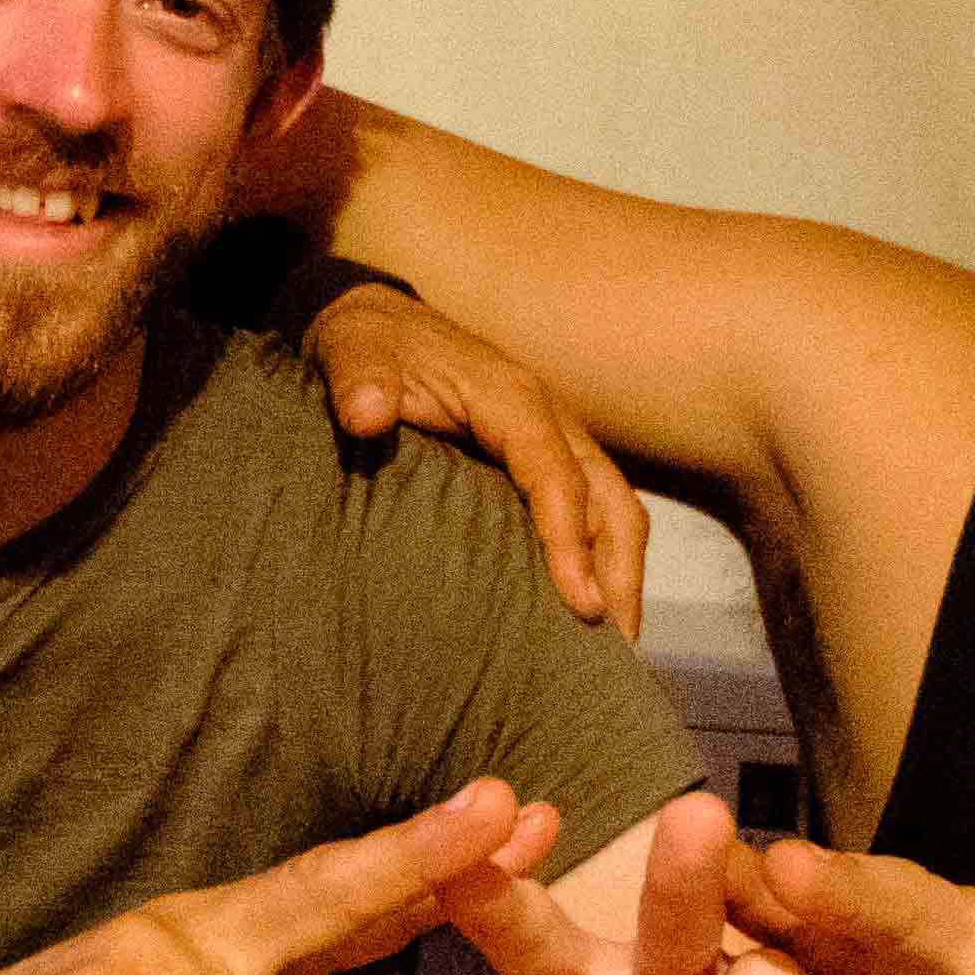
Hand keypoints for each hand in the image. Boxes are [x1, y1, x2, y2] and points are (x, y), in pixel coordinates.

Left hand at [304, 283, 648, 625]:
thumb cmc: (369, 346)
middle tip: (615, 651)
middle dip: (619, 574)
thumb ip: (360, 383)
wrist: (377, 323)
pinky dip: (601, 560)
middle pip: (610, 500)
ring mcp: (556, 440)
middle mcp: (550, 419)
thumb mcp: (354, 353)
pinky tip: (587, 611)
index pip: (557, 475)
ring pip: (615, 509)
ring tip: (614, 648)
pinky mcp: (546, 460)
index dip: (570, 540)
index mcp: (512, 398)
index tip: (580, 604)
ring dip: (621, 574)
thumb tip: (367, 417)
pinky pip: (592, 511)